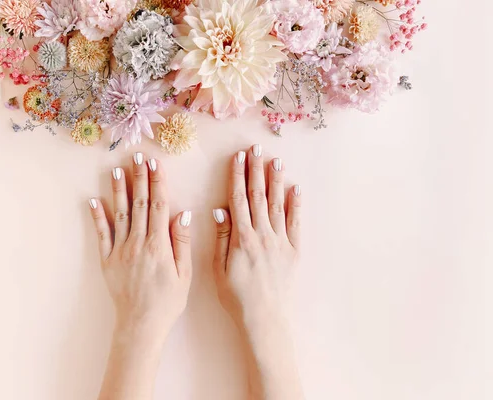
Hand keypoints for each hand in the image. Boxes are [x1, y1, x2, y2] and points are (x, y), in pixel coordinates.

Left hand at [89, 153, 191, 338]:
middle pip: (140, 204)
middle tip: (137, 156)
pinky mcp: (107, 260)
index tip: (156, 163)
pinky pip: (102, 234)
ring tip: (116, 169)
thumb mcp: (185, 273)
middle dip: (139, 178)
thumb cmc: (168, 301)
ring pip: (120, 214)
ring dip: (119, 190)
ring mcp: (120, 250)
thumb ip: (182, 241)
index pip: (160, 206)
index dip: (158, 182)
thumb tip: (183, 212)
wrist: (141, 323)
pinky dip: (97, 217)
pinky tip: (93, 200)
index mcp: (159, 245)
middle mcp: (138, 243)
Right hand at [213, 145, 300, 329]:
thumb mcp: (219, 268)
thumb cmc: (237, 296)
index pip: (238, 198)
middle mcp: (262, 234)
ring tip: (276, 160)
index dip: (237, 175)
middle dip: (256, 170)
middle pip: (258, 195)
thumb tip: (220, 208)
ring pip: (277, 204)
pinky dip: (296, 205)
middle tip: (257, 148)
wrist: (265, 317)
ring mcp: (281, 241)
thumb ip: (222, 236)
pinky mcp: (294, 250)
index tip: (238, 157)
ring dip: (276, 180)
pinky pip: (296, 223)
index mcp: (242, 237)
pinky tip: (296, 189)